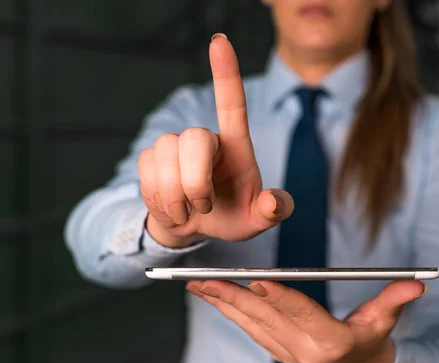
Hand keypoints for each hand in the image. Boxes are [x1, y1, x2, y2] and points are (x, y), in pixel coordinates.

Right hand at [137, 34, 293, 246]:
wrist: (194, 227)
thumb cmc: (231, 216)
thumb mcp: (257, 219)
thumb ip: (273, 211)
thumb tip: (274, 202)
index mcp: (235, 146)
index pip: (231, 103)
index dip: (226, 73)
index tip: (220, 42)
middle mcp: (205, 139)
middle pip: (193, 138)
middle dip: (195, 181)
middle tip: (203, 206)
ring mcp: (175, 146)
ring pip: (165, 156)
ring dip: (176, 196)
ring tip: (188, 211)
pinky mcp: (151, 158)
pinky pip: (147, 171)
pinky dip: (159, 199)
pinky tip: (172, 209)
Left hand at [185, 279, 426, 362]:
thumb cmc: (371, 343)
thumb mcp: (384, 324)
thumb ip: (395, 301)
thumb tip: (417, 283)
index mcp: (331, 341)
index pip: (303, 315)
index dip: (280, 298)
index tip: (256, 282)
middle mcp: (303, 351)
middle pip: (265, 319)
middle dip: (233, 298)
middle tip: (204, 279)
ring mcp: (286, 354)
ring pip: (250, 326)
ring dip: (222, 305)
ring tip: (197, 285)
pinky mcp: (276, 351)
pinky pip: (249, 330)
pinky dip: (229, 312)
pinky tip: (214, 297)